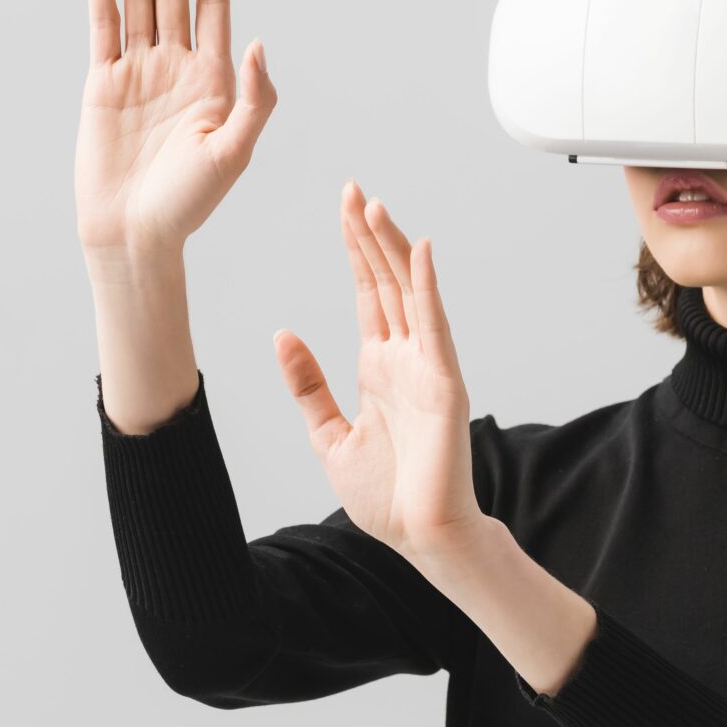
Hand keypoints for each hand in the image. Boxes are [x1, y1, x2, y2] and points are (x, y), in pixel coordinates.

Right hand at [75, 0, 274, 257]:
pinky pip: (103, 26)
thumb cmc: (190, 203)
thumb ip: (255, 99)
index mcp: (216, 77)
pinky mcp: (103, 83)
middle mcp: (178, 65)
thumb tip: (260, 42)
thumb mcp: (233, 152)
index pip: (213, 2)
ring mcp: (139, 70)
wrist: (135, 235)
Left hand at [274, 183, 486, 563]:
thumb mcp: (328, 435)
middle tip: (353, 189)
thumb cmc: (387, 496)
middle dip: (368, 235)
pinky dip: (427, 286)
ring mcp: (427, 367)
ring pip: (409, 292)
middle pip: (385, 282)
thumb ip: (308, 385)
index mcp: (379, 367)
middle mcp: (406, 358)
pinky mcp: (444, 383)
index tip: (344, 209)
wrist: (421, 537)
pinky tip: (419, 251)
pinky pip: (434, 325)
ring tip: (374, 206)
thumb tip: (282, 335)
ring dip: (393, 248)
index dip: (354, 250)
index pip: (366, 294)